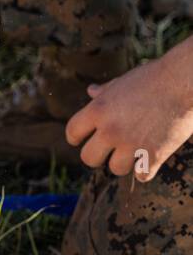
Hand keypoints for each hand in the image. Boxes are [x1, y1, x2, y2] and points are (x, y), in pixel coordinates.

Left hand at [66, 39, 192, 178]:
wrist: (184, 82)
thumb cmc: (153, 78)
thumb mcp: (122, 83)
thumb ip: (104, 92)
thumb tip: (90, 91)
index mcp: (97, 110)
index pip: (73, 132)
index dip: (76, 137)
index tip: (81, 139)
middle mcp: (110, 130)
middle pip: (89, 158)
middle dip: (97, 155)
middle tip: (106, 151)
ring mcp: (132, 144)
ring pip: (115, 169)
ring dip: (123, 163)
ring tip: (131, 153)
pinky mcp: (155, 155)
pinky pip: (142, 176)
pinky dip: (146, 170)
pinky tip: (149, 160)